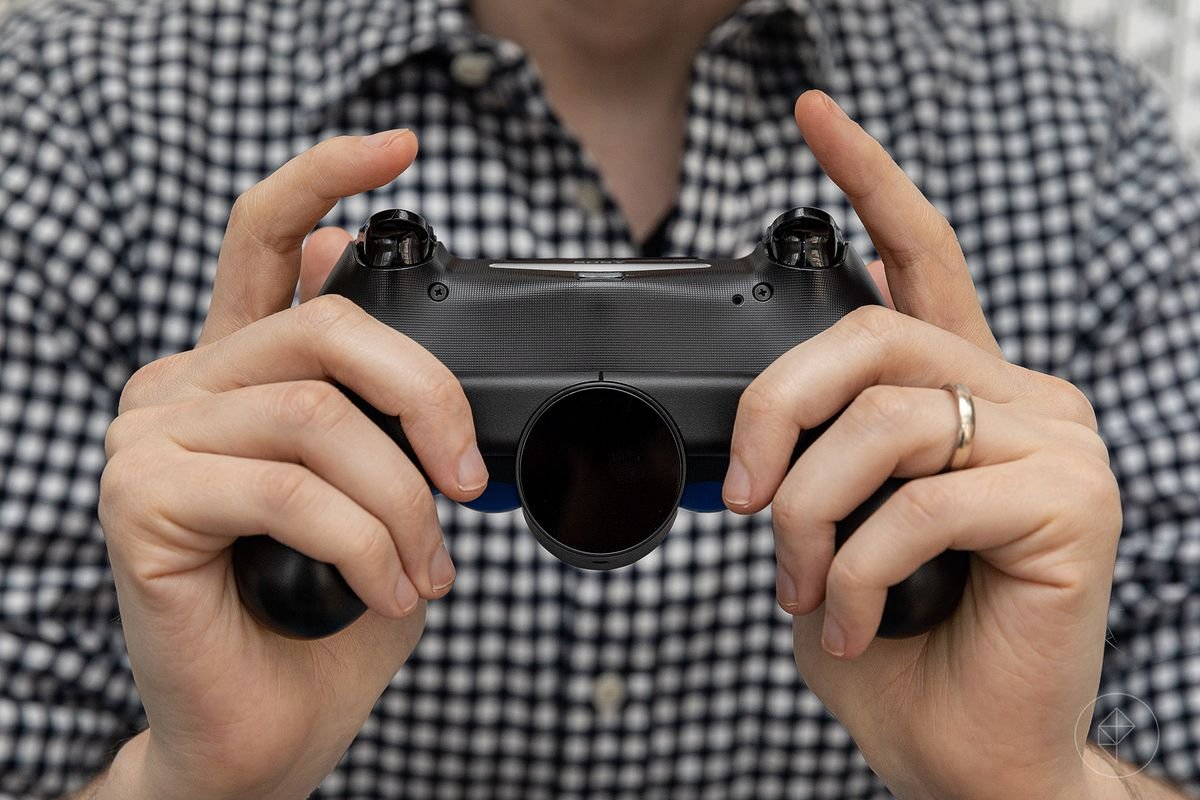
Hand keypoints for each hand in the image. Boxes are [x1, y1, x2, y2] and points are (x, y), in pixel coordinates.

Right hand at [97, 130, 488, 799]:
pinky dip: (364, 543)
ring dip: (400, 505)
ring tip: (425, 569)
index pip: (268, 239)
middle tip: (467, 479)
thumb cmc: (328, 614)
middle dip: (427, 398)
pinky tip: (385, 588)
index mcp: (243, 370)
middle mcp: (187, 384)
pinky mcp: (141, 497)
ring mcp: (153, 434)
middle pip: (327, 325)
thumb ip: (386, 420)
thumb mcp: (383, 495)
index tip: (397, 145)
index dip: (327, 176)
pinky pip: (289, 490)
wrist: (264, 730)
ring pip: (318, 418)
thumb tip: (416, 366)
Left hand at [723, 91, 1121, 798]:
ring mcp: (1055, 443)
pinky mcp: (1072, 503)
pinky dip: (858, 568)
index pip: (917, 257)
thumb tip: (744, 436)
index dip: (867, 180)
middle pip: (871, 335)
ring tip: (805, 585)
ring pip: (887, 421)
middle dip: (776, 410)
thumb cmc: (897, 642)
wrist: (968, 752)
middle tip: (747, 498)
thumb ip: (807, 460)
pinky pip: (922, 501)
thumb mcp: (824, 532)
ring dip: (811, 513)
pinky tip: (855, 619)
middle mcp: (1018, 397)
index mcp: (958, 392)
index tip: (814, 117)